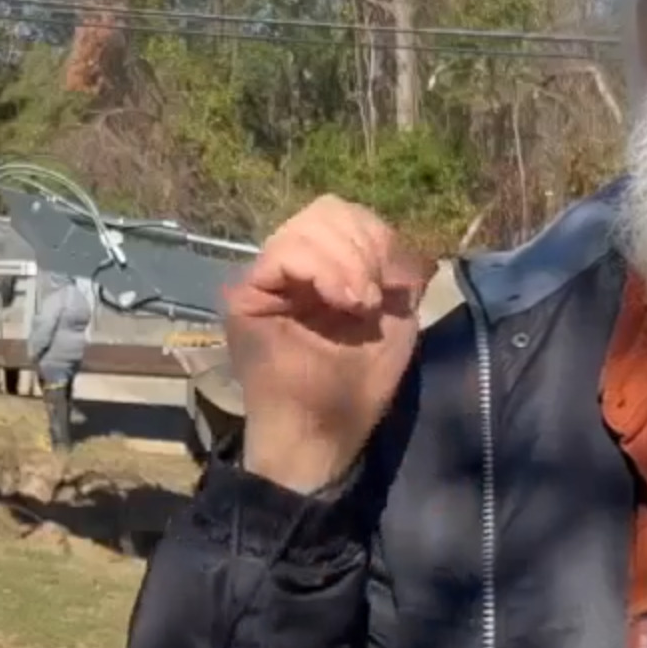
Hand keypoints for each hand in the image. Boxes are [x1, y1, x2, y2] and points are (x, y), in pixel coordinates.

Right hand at [223, 196, 430, 492]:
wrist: (320, 436)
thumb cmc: (354, 390)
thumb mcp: (395, 323)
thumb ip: (398, 274)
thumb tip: (399, 242)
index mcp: (328, 270)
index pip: (350, 219)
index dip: (380, 238)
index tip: (400, 285)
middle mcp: (294, 269)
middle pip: (329, 211)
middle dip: (364, 246)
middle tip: (374, 297)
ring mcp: (268, 280)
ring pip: (306, 227)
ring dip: (346, 261)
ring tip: (359, 305)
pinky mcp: (247, 296)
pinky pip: (284, 253)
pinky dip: (322, 270)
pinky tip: (342, 301)